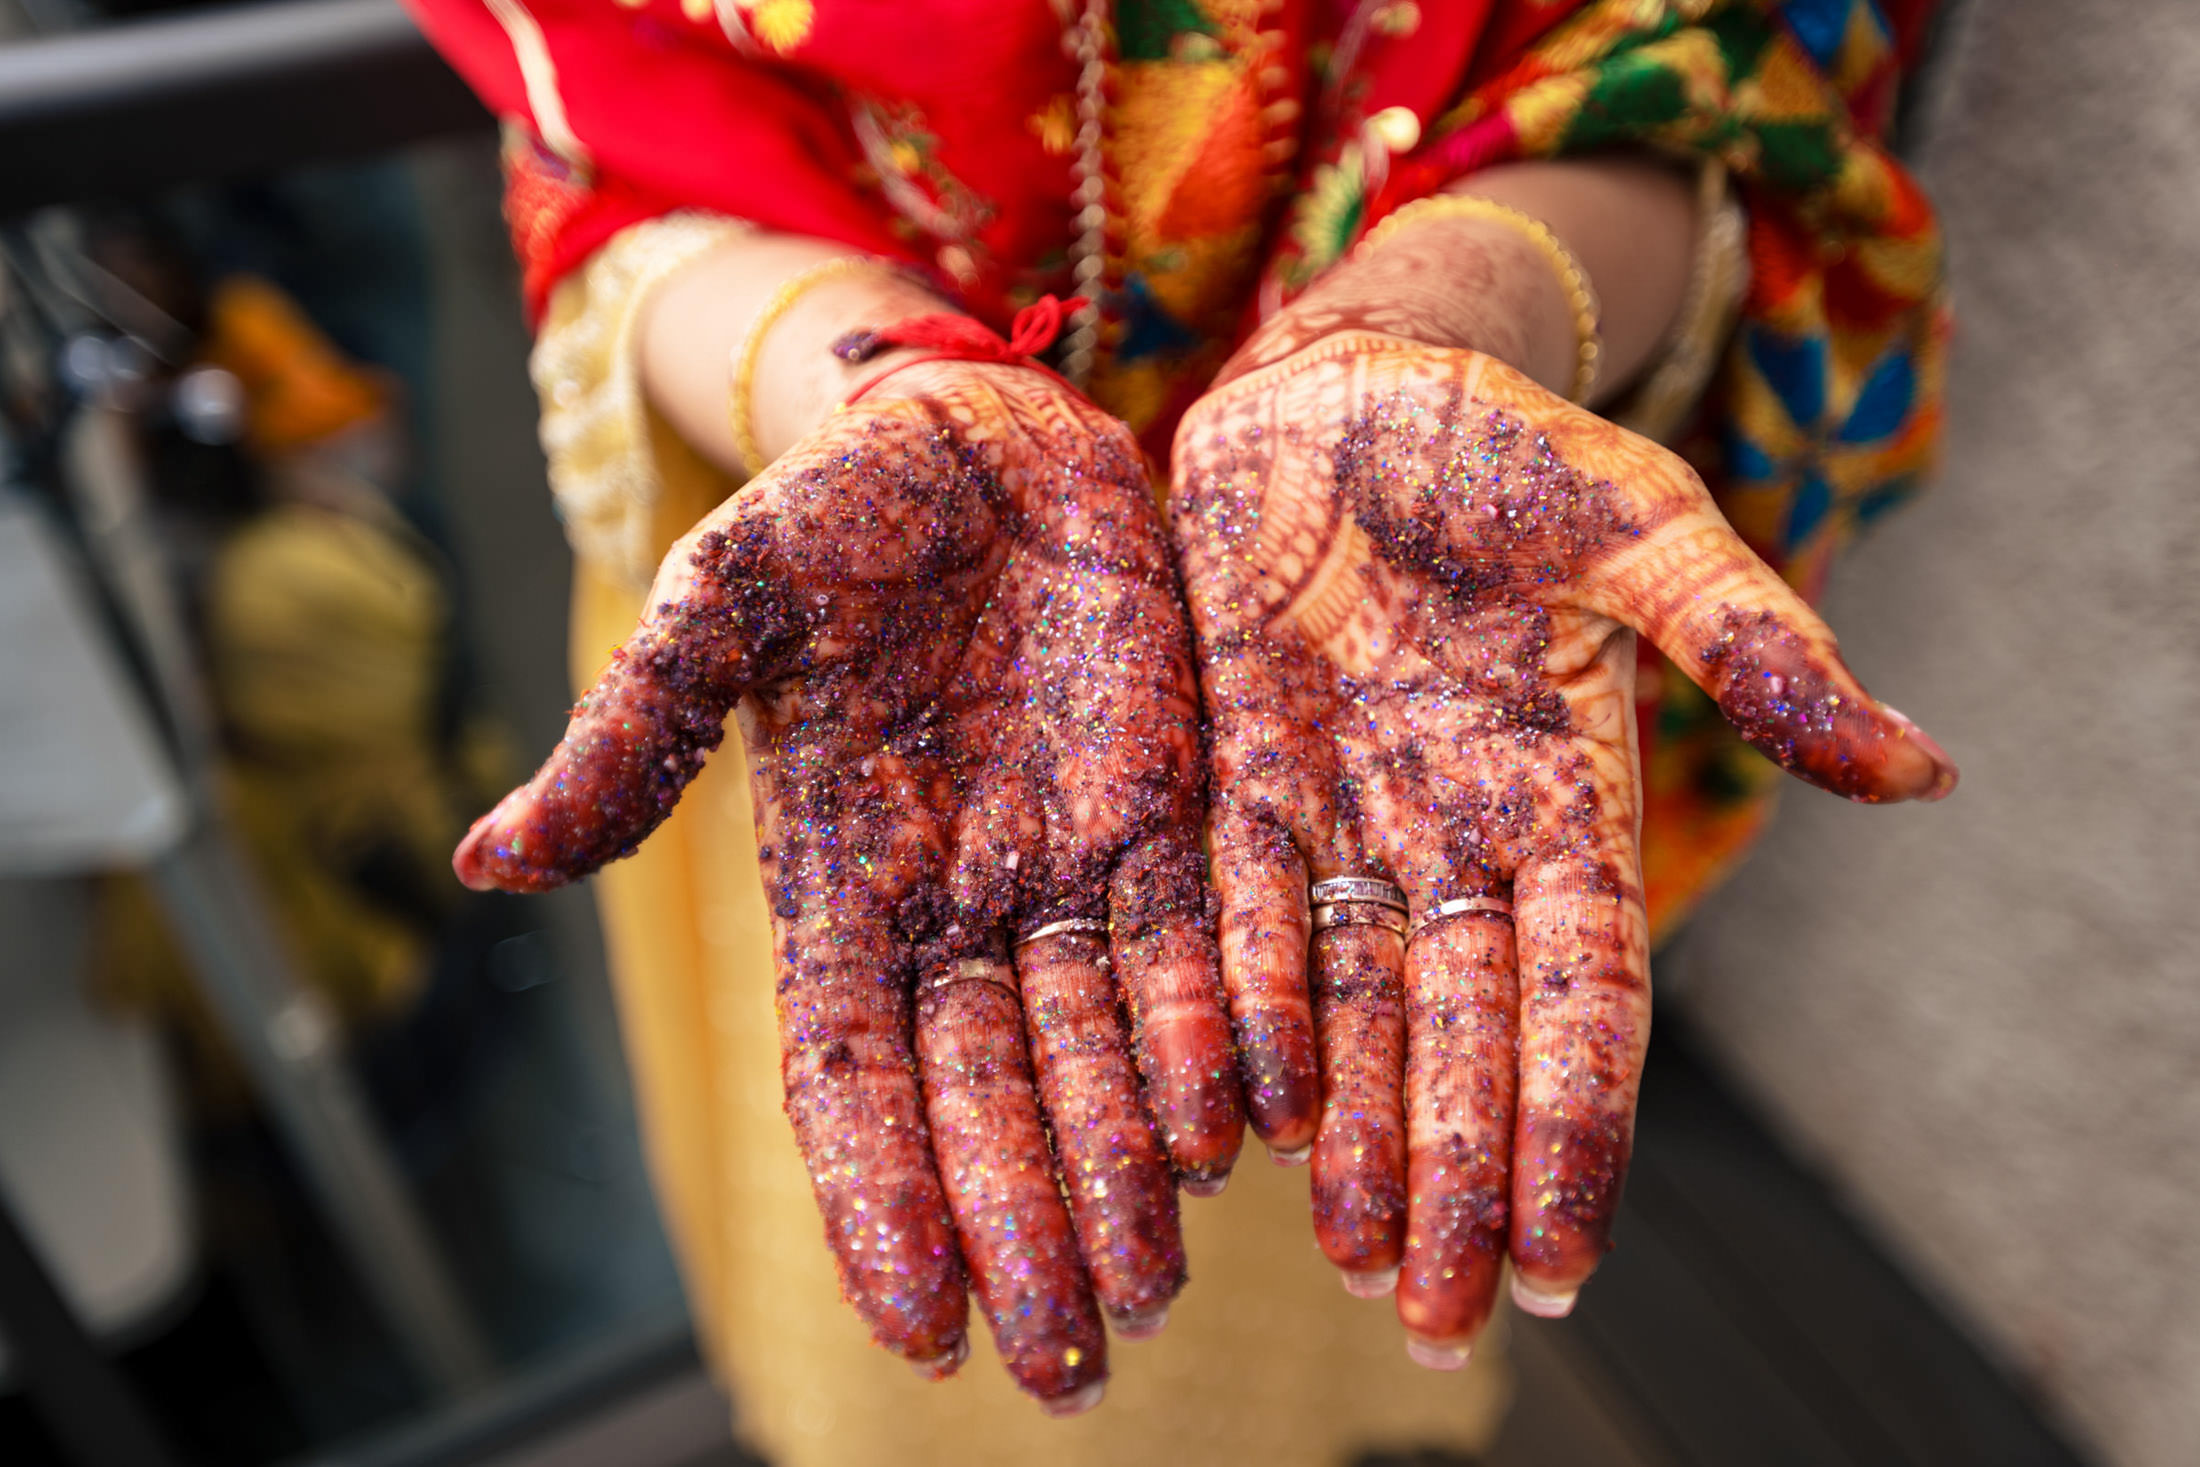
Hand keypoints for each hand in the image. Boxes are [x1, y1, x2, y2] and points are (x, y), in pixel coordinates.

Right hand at [456, 361, 1243, 1408]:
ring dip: (1123, 1172)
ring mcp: (1064, 867)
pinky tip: (1243, 1126)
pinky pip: (1193, 945)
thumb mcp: (715, 607)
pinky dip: (1213, 1034)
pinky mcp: (1164, 813)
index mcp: (835, 886)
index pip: (853, 1079)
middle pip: (988, 1098)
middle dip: (1023, 1229)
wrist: (969, 432)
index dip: (882, 1200)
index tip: (922, 1328)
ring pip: (1097, 1050)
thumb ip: (635, 737)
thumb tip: (488, 862)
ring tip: (1155, 1292)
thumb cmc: (828, 514)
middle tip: (1068, 1363)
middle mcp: (954, 906)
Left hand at [1168, 334, 1954, 1363]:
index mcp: (1568, 802)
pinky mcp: (1239, 783)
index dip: (1575, 1128)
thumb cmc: (1510, 446)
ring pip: (1352, 1010)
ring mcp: (1344, 819)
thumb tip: (1925, 774)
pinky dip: (1244, 1016)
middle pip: (1462, 1042)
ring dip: (1355, 1139)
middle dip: (1456, 1179)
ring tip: (1351, 1263)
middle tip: (1436, 1318)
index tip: (1565, 1258)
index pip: (1583, 1001)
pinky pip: (1242, 918)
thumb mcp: (1642, 530)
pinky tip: (1239, 1119)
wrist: (1346, 388)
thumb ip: (1753, 646)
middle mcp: (1455, 841)